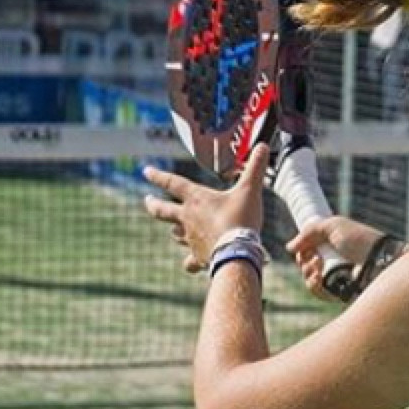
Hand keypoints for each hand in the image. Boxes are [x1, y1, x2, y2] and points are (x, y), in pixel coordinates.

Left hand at [142, 145, 269, 273]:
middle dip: (153, 204)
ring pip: (175, 233)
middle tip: (147, 200)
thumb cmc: (240, 219)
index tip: (146, 171)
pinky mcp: (197, 256)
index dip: (158, 176)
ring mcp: (190, 238)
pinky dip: (190, 261)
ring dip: (175, 230)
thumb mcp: (250, 190)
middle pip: (161, 210)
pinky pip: (189, 261)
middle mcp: (187, 218)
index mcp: (196, 199)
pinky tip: (194, 262)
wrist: (237, 252)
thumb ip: (255, 168)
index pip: (172, 183)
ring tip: (176, 230)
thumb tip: (262, 146)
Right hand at [287, 216, 385, 299]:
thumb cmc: (359, 239)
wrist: (378, 259)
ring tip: (320, 267)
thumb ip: (309, 232)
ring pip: (308, 279)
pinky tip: (320, 278)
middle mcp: (331, 261)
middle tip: (315, 258)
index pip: (307, 250)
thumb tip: (289, 247)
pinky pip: (317, 292)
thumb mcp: (333, 226)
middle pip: (304, 265)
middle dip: (304, 261)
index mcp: (330, 246)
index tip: (304, 248)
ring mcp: (334, 277)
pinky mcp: (337, 292)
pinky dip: (314, 285)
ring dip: (309, 272)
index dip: (302, 250)